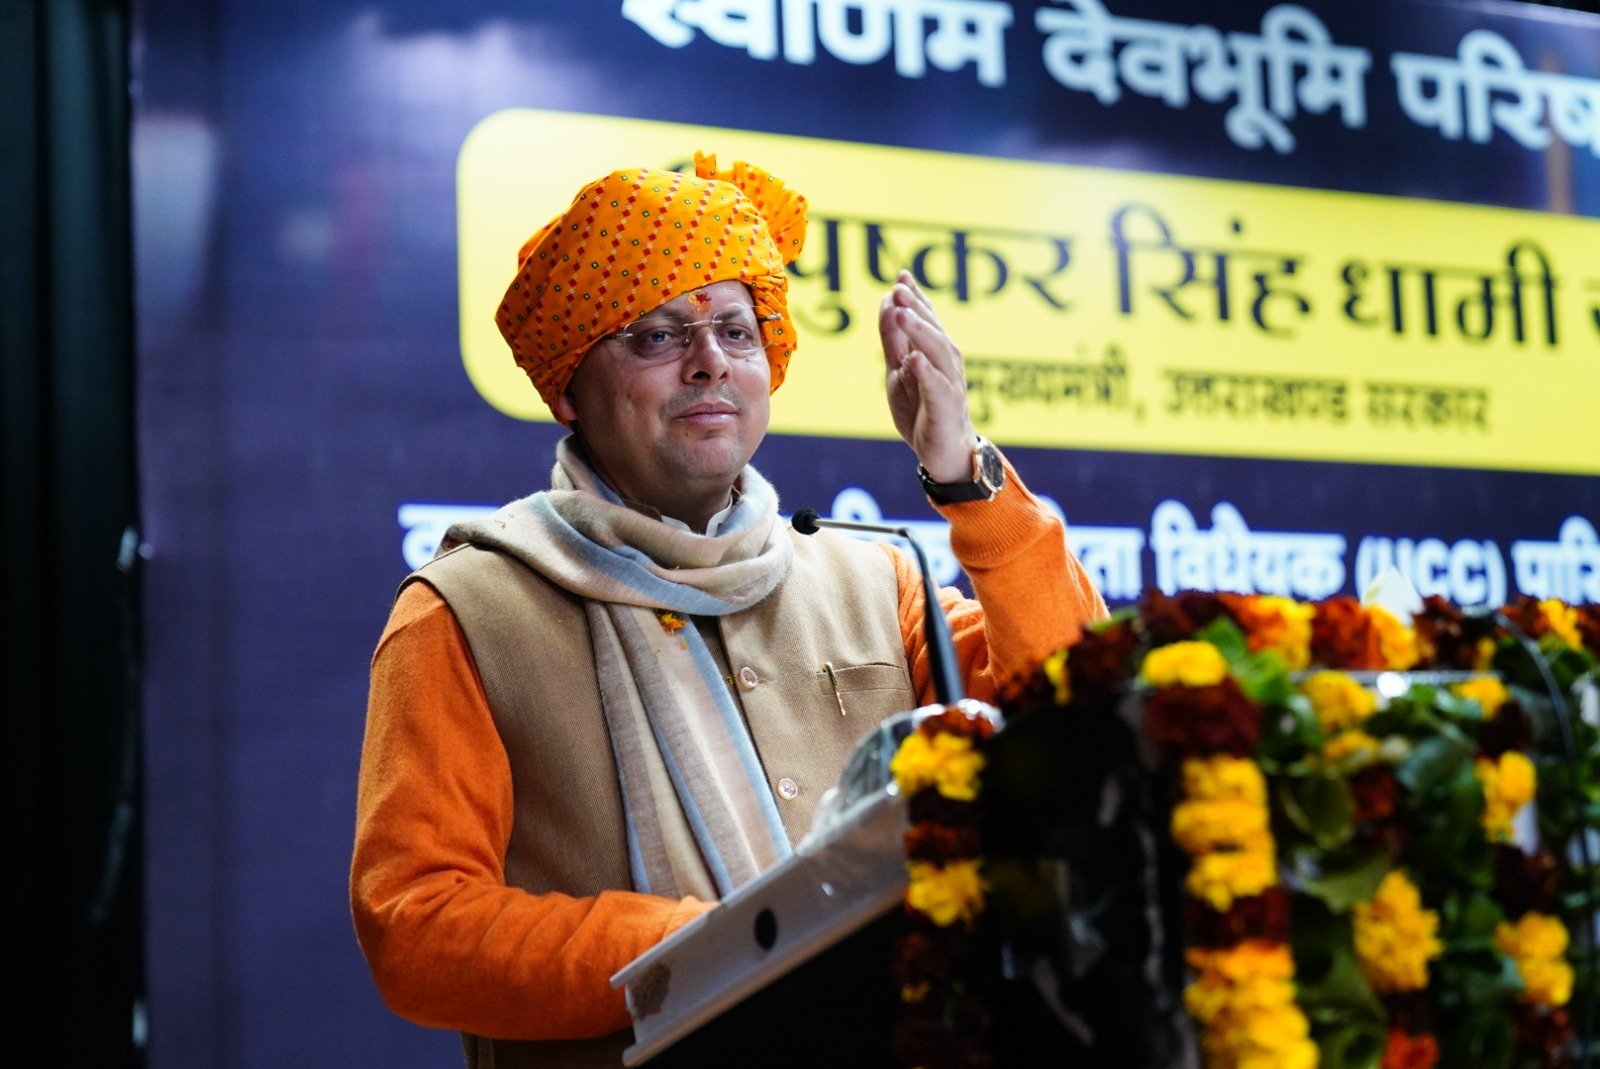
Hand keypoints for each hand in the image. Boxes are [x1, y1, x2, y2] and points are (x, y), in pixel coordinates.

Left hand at [879, 271, 977, 483]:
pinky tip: (914, 359)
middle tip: (898, 289)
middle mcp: (946, 363)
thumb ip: (893, 341)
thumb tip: (887, 304)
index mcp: (934, 352)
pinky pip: (937, 386)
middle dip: (915, 308)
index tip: (901, 276)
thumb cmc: (923, 410)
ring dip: (919, 331)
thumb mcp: (898, 372)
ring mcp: (949, 383)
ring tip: (900, 314)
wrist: (944, 452)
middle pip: (932, 330)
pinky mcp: (946, 407)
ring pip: (937, 352)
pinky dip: (926, 371)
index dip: (915, 297)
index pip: (926, 319)